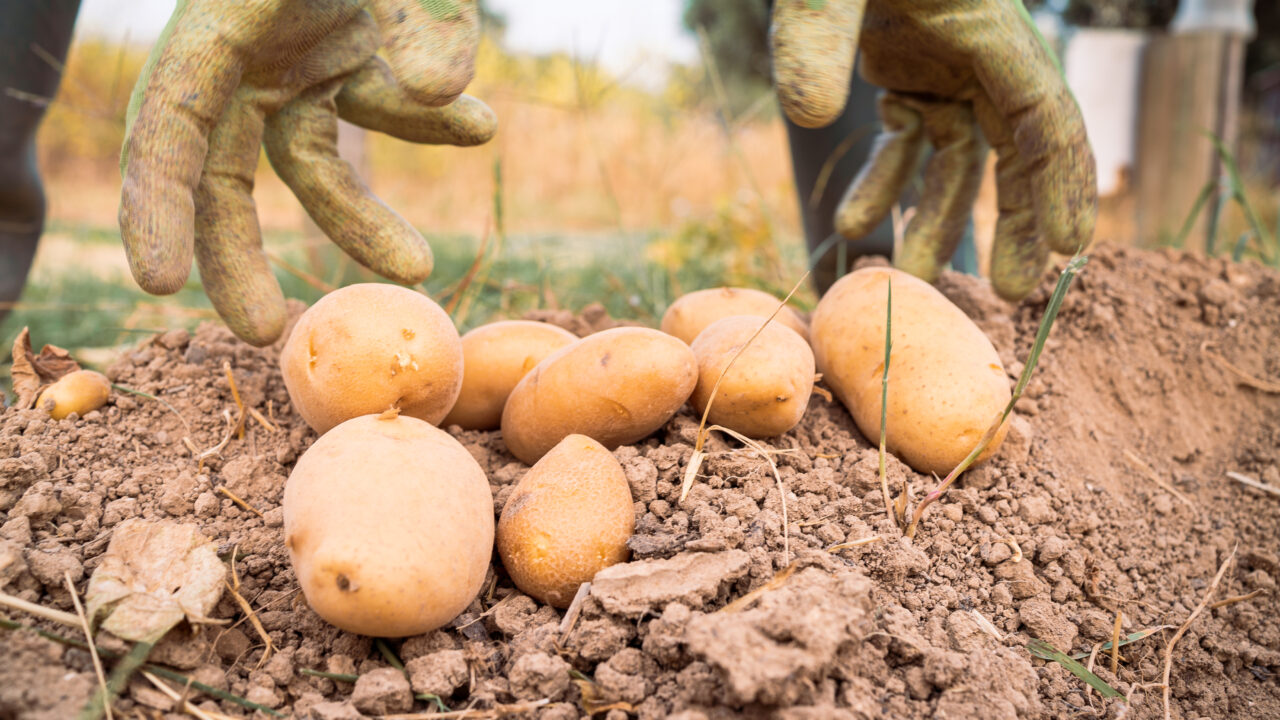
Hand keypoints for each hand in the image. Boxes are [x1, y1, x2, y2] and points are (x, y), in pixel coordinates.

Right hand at [120, 0, 495, 345]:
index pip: (168, 121)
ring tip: (421, 269)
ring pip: (309, 163)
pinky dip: (427, 124)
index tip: (159, 285)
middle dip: (235, 256)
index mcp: (222, 18)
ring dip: (361, 218)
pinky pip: (380, 109)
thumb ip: (422, 16)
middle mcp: (247, 54)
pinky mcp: (348, 59)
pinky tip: (479, 127)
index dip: (157, 203)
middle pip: (220, 171)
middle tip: (265, 333)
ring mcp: (296, 61)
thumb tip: (446, 93)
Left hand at [771, 0, 1095, 299]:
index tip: (1071, 248)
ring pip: (959, 158)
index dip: (1061, 182)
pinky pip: (907, 144)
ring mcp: (943, 66)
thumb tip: (807, 118)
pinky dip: (883, 185)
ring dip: (935, 217)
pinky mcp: (904, 74)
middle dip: (1018, 220)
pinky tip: (850, 227)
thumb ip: (814, 36)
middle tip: (1012, 291)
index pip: (1043, 115)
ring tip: (906, 278)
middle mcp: (979, 54)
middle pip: (1018, 148)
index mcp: (989, 29)